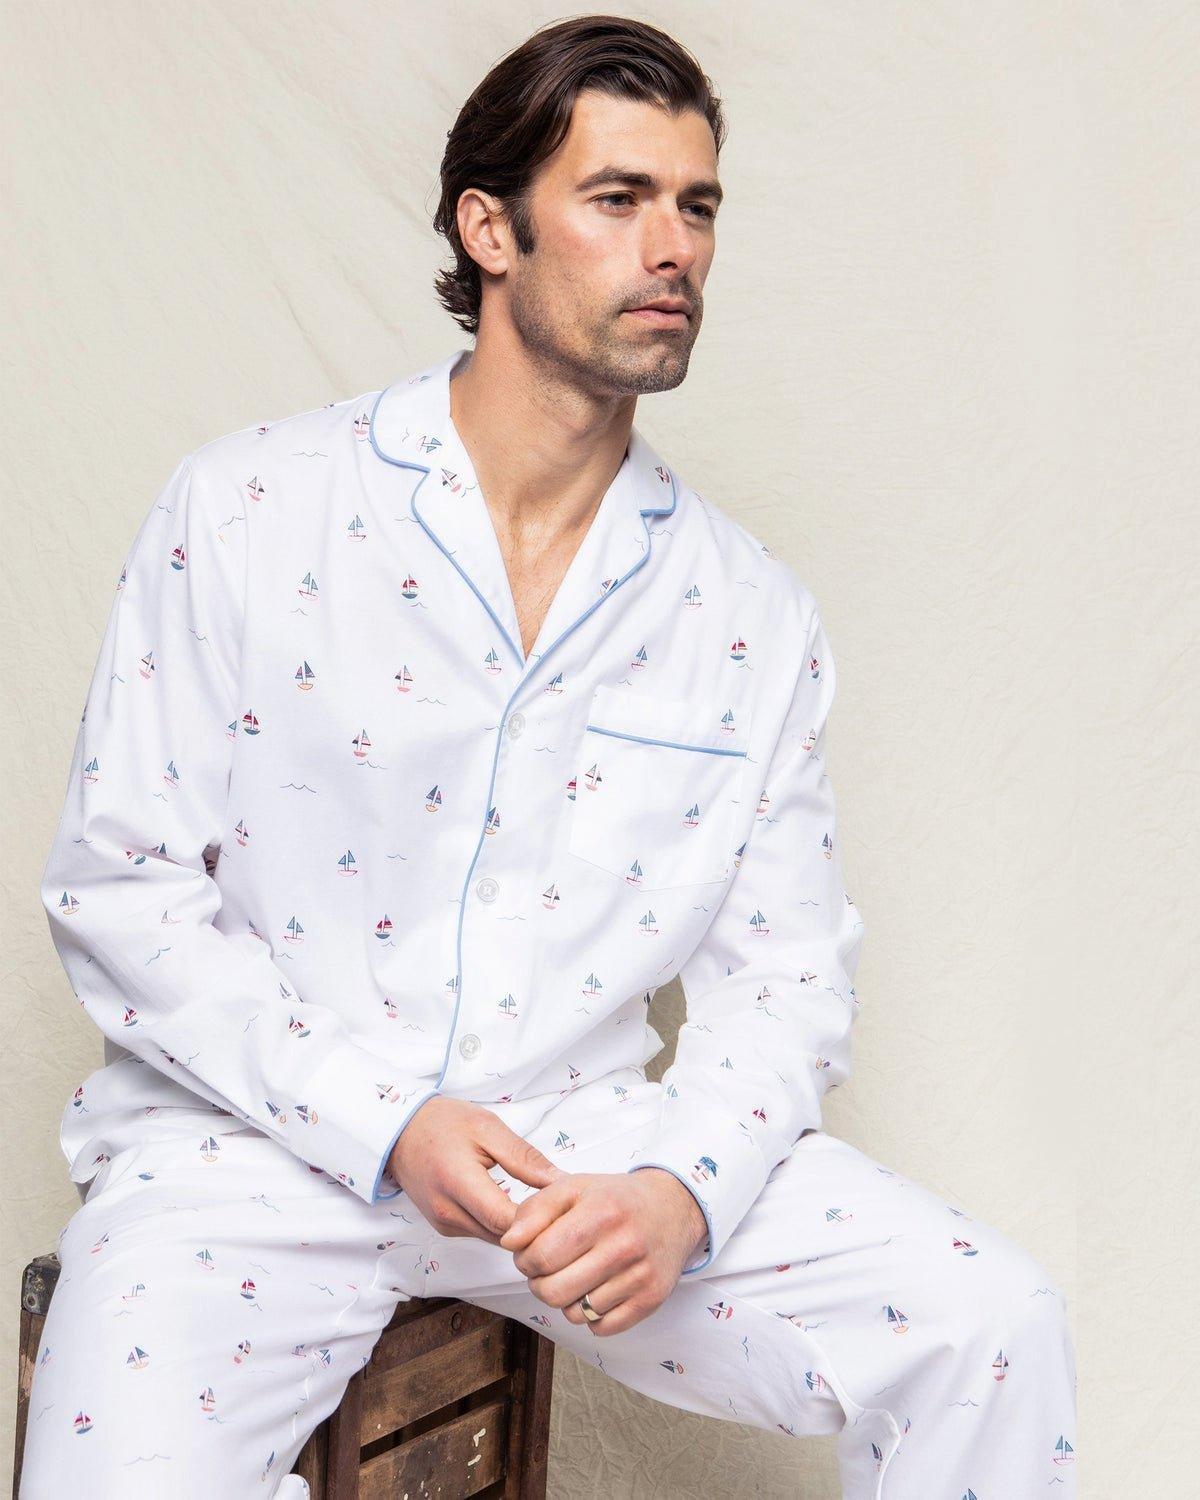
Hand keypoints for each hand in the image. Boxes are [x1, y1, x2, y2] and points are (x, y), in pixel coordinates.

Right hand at [388, 1096, 565, 1245]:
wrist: (401, 1132)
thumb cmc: (445, 1123)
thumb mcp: (488, 1128)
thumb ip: (524, 1158)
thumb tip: (560, 1181)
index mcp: (458, 1183)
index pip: (506, 1220)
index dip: (537, 1218)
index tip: (559, 1204)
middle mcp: (447, 1212)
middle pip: (502, 1236)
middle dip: (532, 1225)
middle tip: (557, 1205)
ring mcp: (444, 1224)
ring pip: (494, 1239)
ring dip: (517, 1227)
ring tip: (538, 1204)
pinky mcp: (444, 1227)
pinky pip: (481, 1233)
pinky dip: (500, 1224)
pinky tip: (512, 1205)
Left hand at [497, 1167, 708, 1336]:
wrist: (673, 1208)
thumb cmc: (615, 1198)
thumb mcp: (573, 1187)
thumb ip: (535, 1209)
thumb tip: (509, 1242)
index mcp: (601, 1212)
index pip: (541, 1256)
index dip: (525, 1260)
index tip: (530, 1253)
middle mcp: (624, 1245)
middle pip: (554, 1292)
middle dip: (539, 1284)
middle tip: (547, 1270)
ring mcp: (641, 1276)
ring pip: (576, 1314)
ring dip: (565, 1300)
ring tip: (574, 1277)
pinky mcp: (652, 1299)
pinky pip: (602, 1328)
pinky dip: (591, 1316)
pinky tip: (596, 1290)